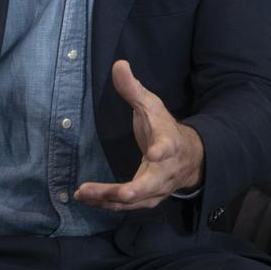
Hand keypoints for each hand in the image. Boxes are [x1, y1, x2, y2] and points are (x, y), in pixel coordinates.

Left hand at [74, 60, 203, 210]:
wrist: (188, 158)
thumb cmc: (164, 128)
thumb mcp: (151, 105)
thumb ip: (133, 88)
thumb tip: (118, 64)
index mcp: (169, 145)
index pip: (167, 148)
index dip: (161, 152)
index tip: (153, 153)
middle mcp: (164, 172)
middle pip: (147, 186)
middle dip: (129, 190)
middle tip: (113, 192)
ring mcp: (156, 190)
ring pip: (133, 200)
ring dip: (107, 198)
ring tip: (82, 193)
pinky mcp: (145, 199)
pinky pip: (125, 205)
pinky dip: (105, 202)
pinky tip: (84, 198)